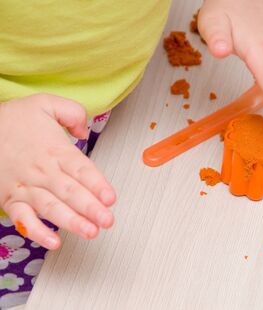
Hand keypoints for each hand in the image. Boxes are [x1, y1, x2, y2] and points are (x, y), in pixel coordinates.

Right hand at [0, 94, 115, 249]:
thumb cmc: (13, 120)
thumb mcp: (45, 103)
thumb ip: (72, 112)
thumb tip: (85, 129)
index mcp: (55, 150)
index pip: (81, 169)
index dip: (98, 184)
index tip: (111, 198)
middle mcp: (43, 171)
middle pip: (70, 192)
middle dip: (91, 208)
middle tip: (107, 220)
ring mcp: (26, 187)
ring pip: (51, 208)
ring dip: (71, 222)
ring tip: (90, 232)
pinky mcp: (11, 199)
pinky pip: (23, 219)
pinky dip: (37, 232)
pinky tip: (54, 242)